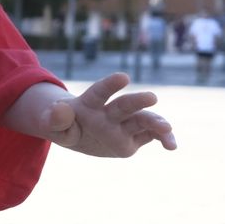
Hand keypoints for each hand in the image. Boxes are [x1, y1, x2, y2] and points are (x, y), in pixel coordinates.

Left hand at [45, 72, 176, 155]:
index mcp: (89, 104)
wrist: (78, 133)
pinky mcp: (133, 138)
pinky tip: (171, 146)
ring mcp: (123, 125)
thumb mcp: (53, 125)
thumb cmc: (63, 126)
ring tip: (166, 128)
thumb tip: (59, 108)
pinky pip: (151, 136)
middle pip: (124, 105)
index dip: (109, 84)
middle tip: (152, 97)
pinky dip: (163, 139)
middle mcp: (109, 113)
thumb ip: (54, 119)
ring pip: (142, 120)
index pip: (99, 92)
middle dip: (137, 101)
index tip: (123, 77)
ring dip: (156, 123)